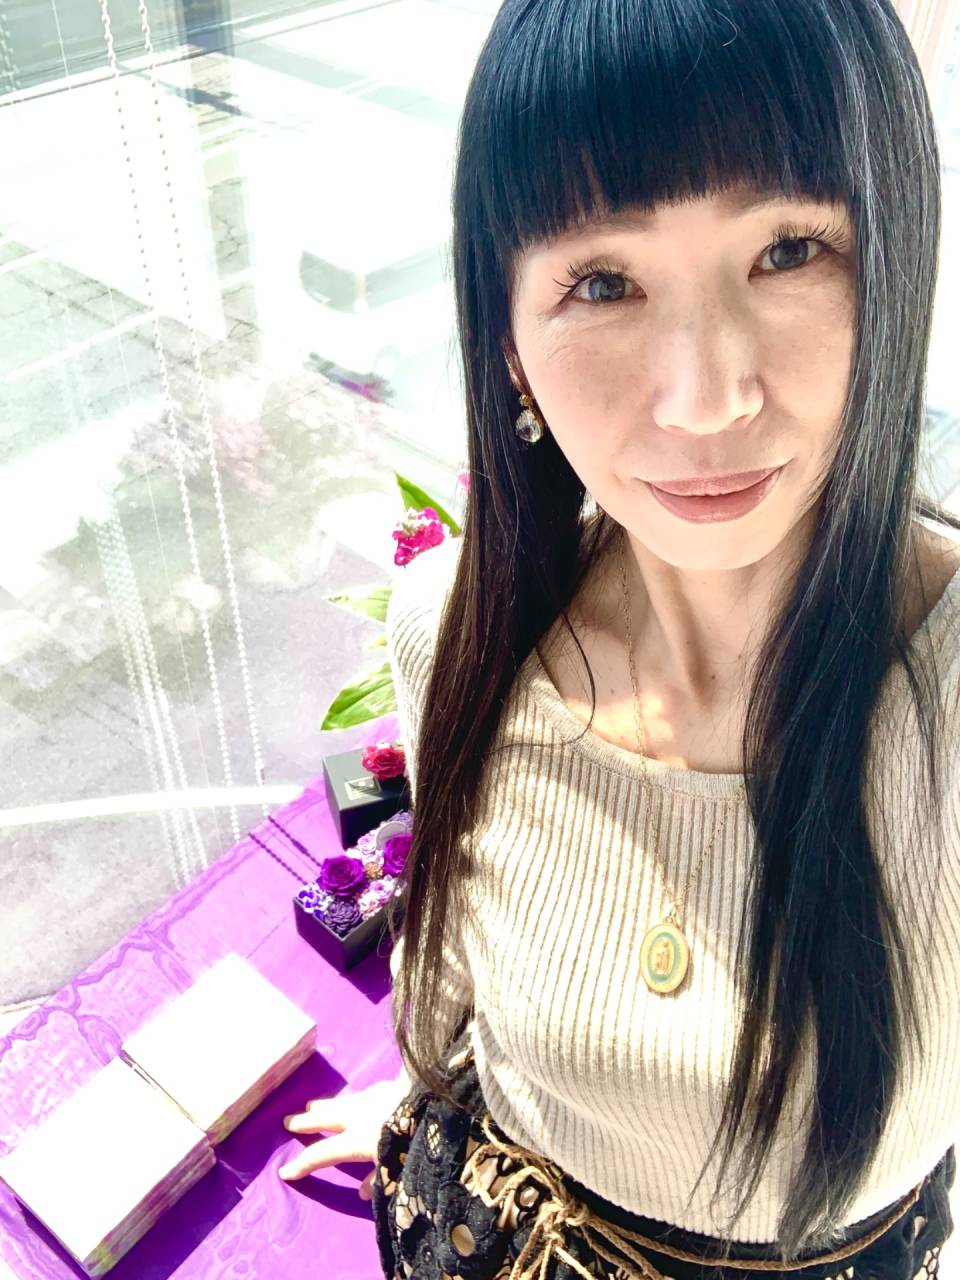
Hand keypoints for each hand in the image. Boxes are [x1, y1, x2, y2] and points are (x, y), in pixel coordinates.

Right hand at [277, 1075, 408, 1198]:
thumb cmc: (415, 1140)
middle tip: (287, 1122)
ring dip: (325, 1105)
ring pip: (342, 1101)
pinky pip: (364, 1094)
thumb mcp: (396, 1169)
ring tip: (311, 1104)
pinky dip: (354, 1098)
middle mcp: (359, 1116)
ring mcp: (373, 1098)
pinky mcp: (389, 1087)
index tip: (284, 1172)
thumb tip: (360, 1190)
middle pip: (325, 1119)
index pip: (322, 1154)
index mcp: (357, 1139)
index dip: (303, 1164)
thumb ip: (377, 1180)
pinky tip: (355, 1098)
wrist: (436, 1101)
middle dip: (306, 1121)